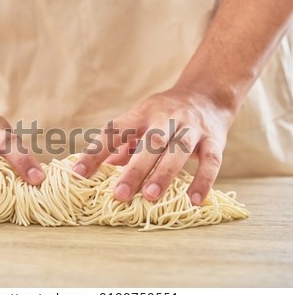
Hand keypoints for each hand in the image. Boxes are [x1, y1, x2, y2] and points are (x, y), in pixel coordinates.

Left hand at [73, 87, 234, 204]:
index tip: (78, 173)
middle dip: (135, 169)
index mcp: (141, 114)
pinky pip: (211, 160)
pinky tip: (195, 201)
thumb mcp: (140, 121)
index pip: (115, 131)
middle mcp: (166, 118)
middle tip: (119, 194)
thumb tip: (96, 169)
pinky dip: (204, 180)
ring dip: (164, 174)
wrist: (207, 93)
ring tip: (150, 197)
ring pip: (179, 150)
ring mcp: (192, 127)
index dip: (96, 151)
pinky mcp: (214, 139)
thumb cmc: (164, 115)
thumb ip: (122, 145)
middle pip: (151, 142)